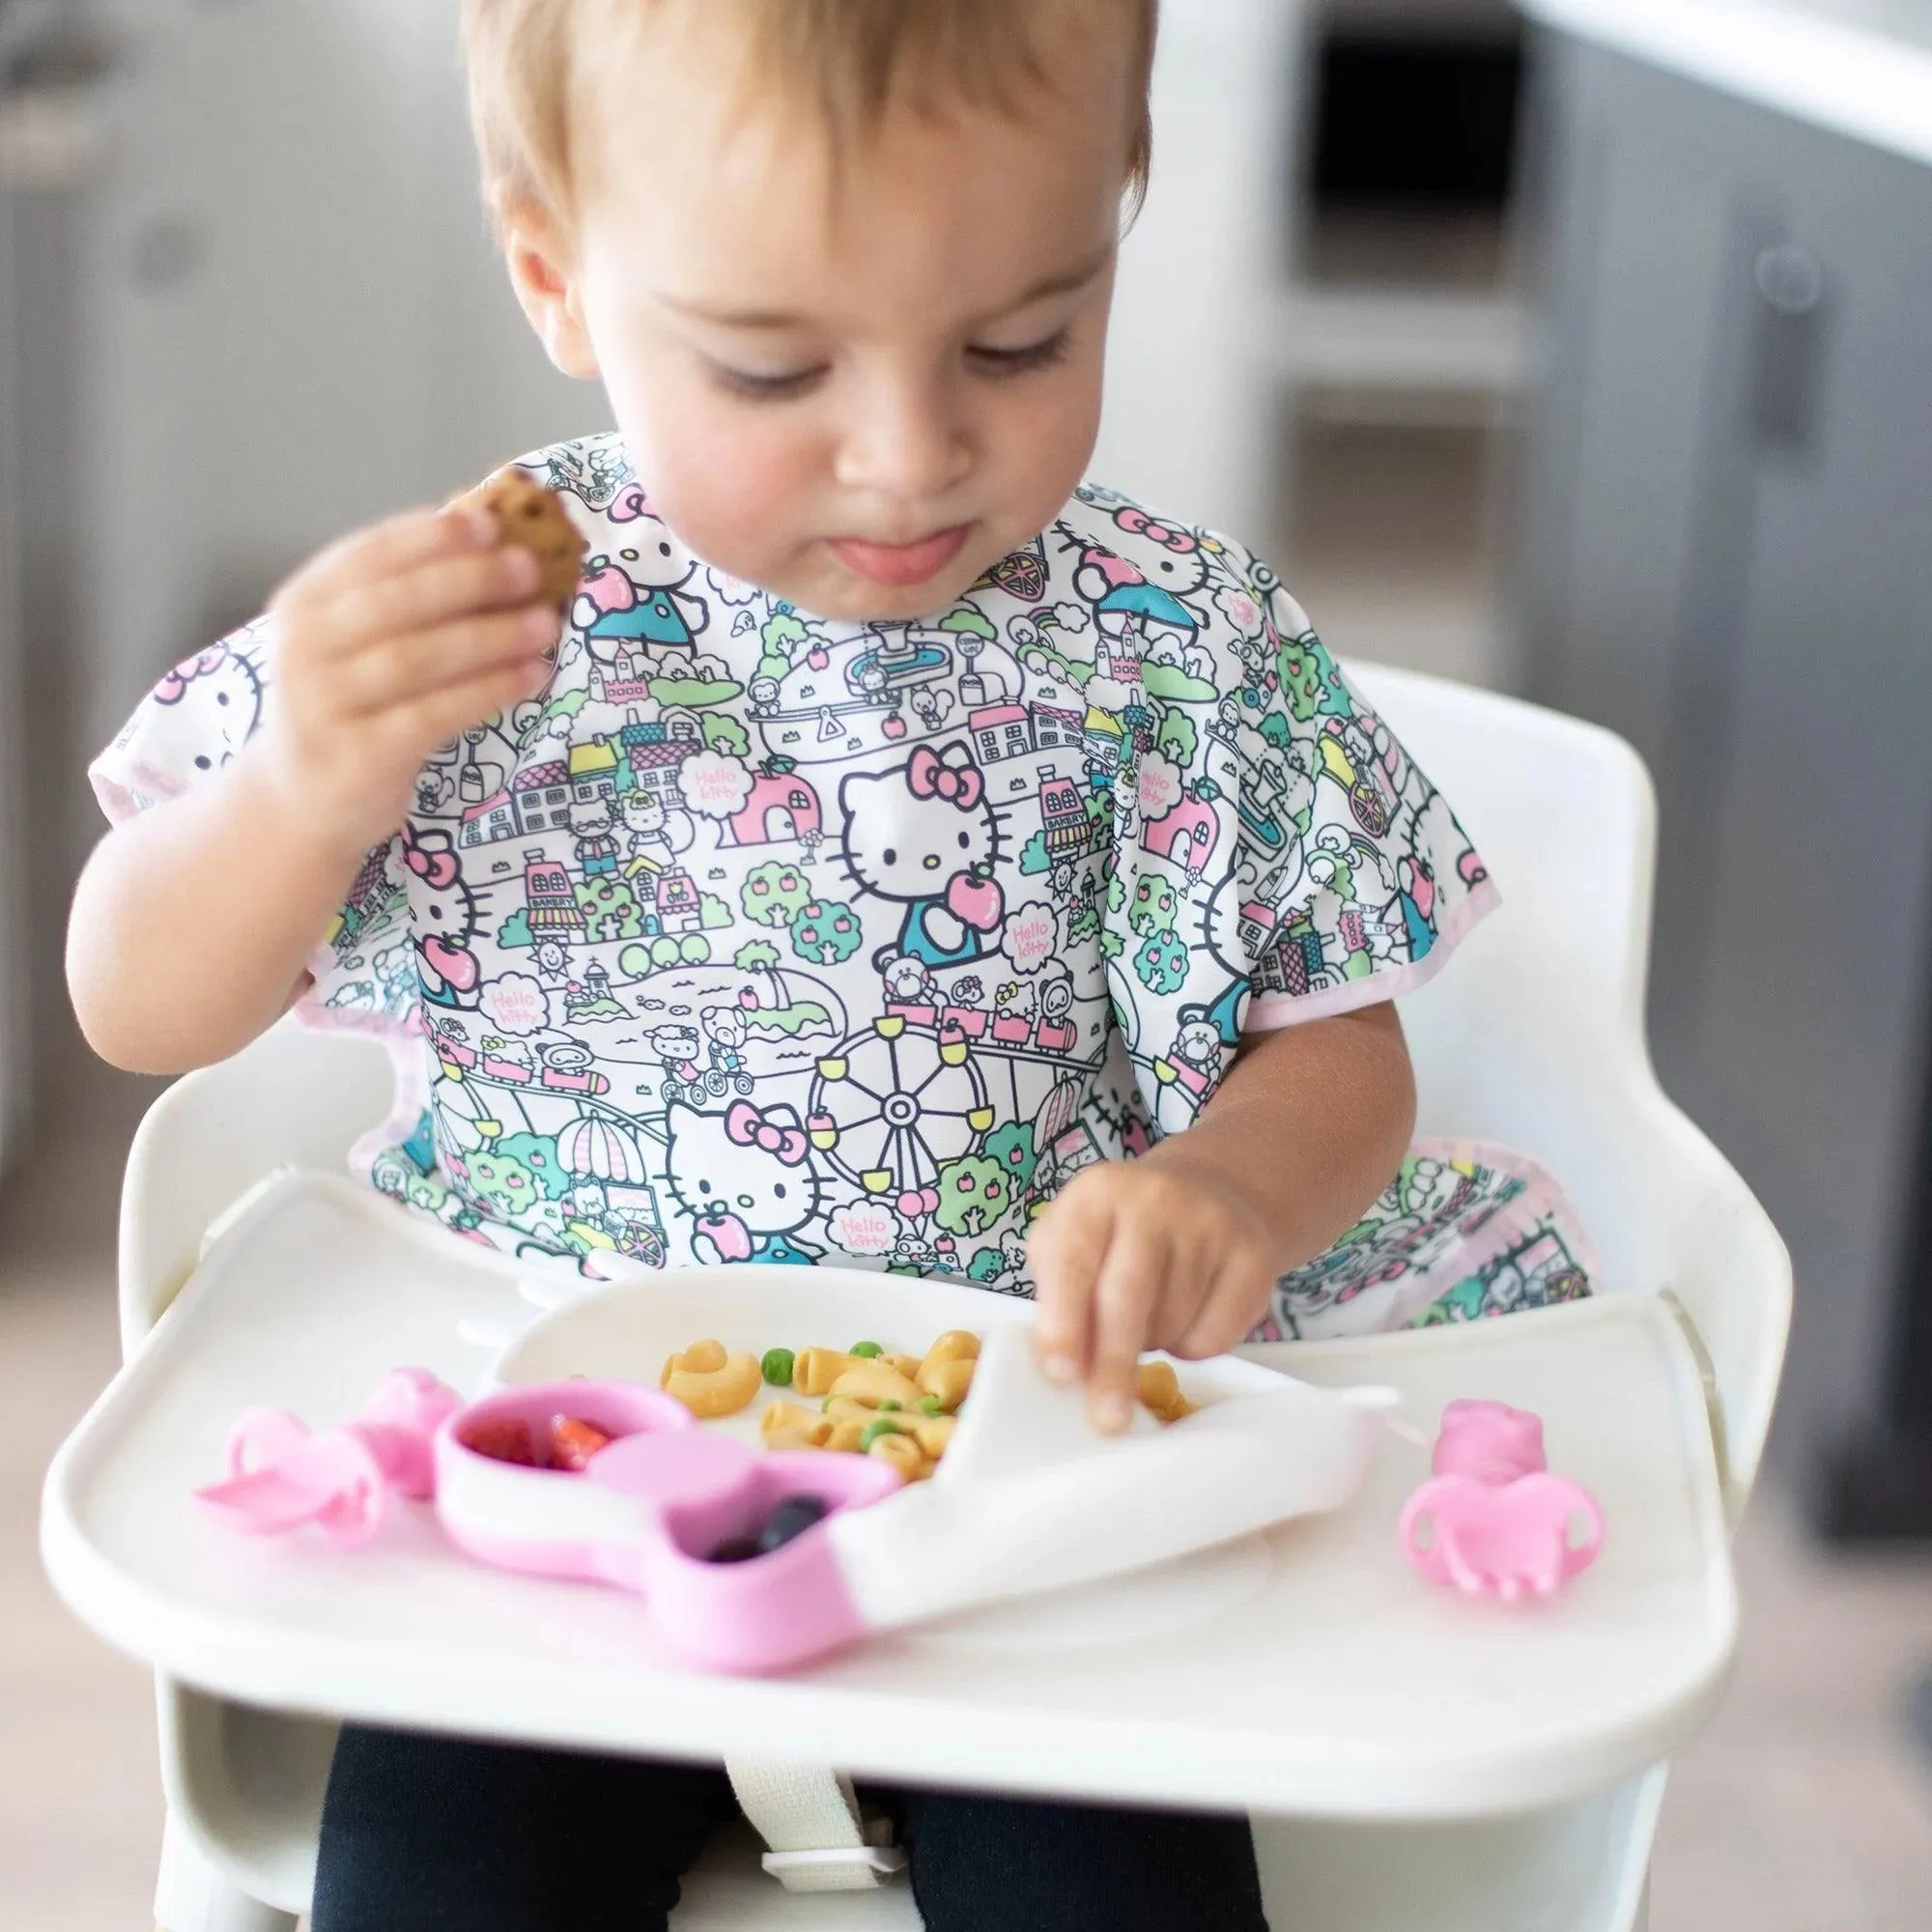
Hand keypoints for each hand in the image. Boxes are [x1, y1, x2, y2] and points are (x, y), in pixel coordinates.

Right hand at [249, 504, 559, 855]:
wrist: (299, 796)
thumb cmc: (345, 703)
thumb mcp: (353, 640)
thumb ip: (403, 591)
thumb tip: (486, 529)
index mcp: (302, 602)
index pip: (369, 554)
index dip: (433, 536)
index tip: (491, 523)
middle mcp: (304, 648)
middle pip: (397, 602)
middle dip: (470, 580)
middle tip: (529, 569)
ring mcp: (327, 704)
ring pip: (421, 658)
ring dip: (491, 636)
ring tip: (544, 623)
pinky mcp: (361, 754)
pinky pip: (436, 713)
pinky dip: (489, 691)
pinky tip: (532, 676)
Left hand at [1027, 1152, 1280, 1432]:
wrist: (1212, 1191)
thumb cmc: (1121, 1233)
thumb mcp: (1074, 1240)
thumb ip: (1058, 1295)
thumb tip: (1064, 1369)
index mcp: (1096, 1193)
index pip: (1072, 1262)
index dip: (1063, 1322)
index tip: (1061, 1374)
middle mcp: (1153, 1199)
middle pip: (1128, 1296)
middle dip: (1113, 1365)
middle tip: (1107, 1420)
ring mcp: (1209, 1223)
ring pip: (1172, 1323)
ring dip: (1151, 1346)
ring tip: (1148, 1321)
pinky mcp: (1253, 1255)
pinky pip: (1215, 1334)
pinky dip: (1192, 1347)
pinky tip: (1186, 1316)